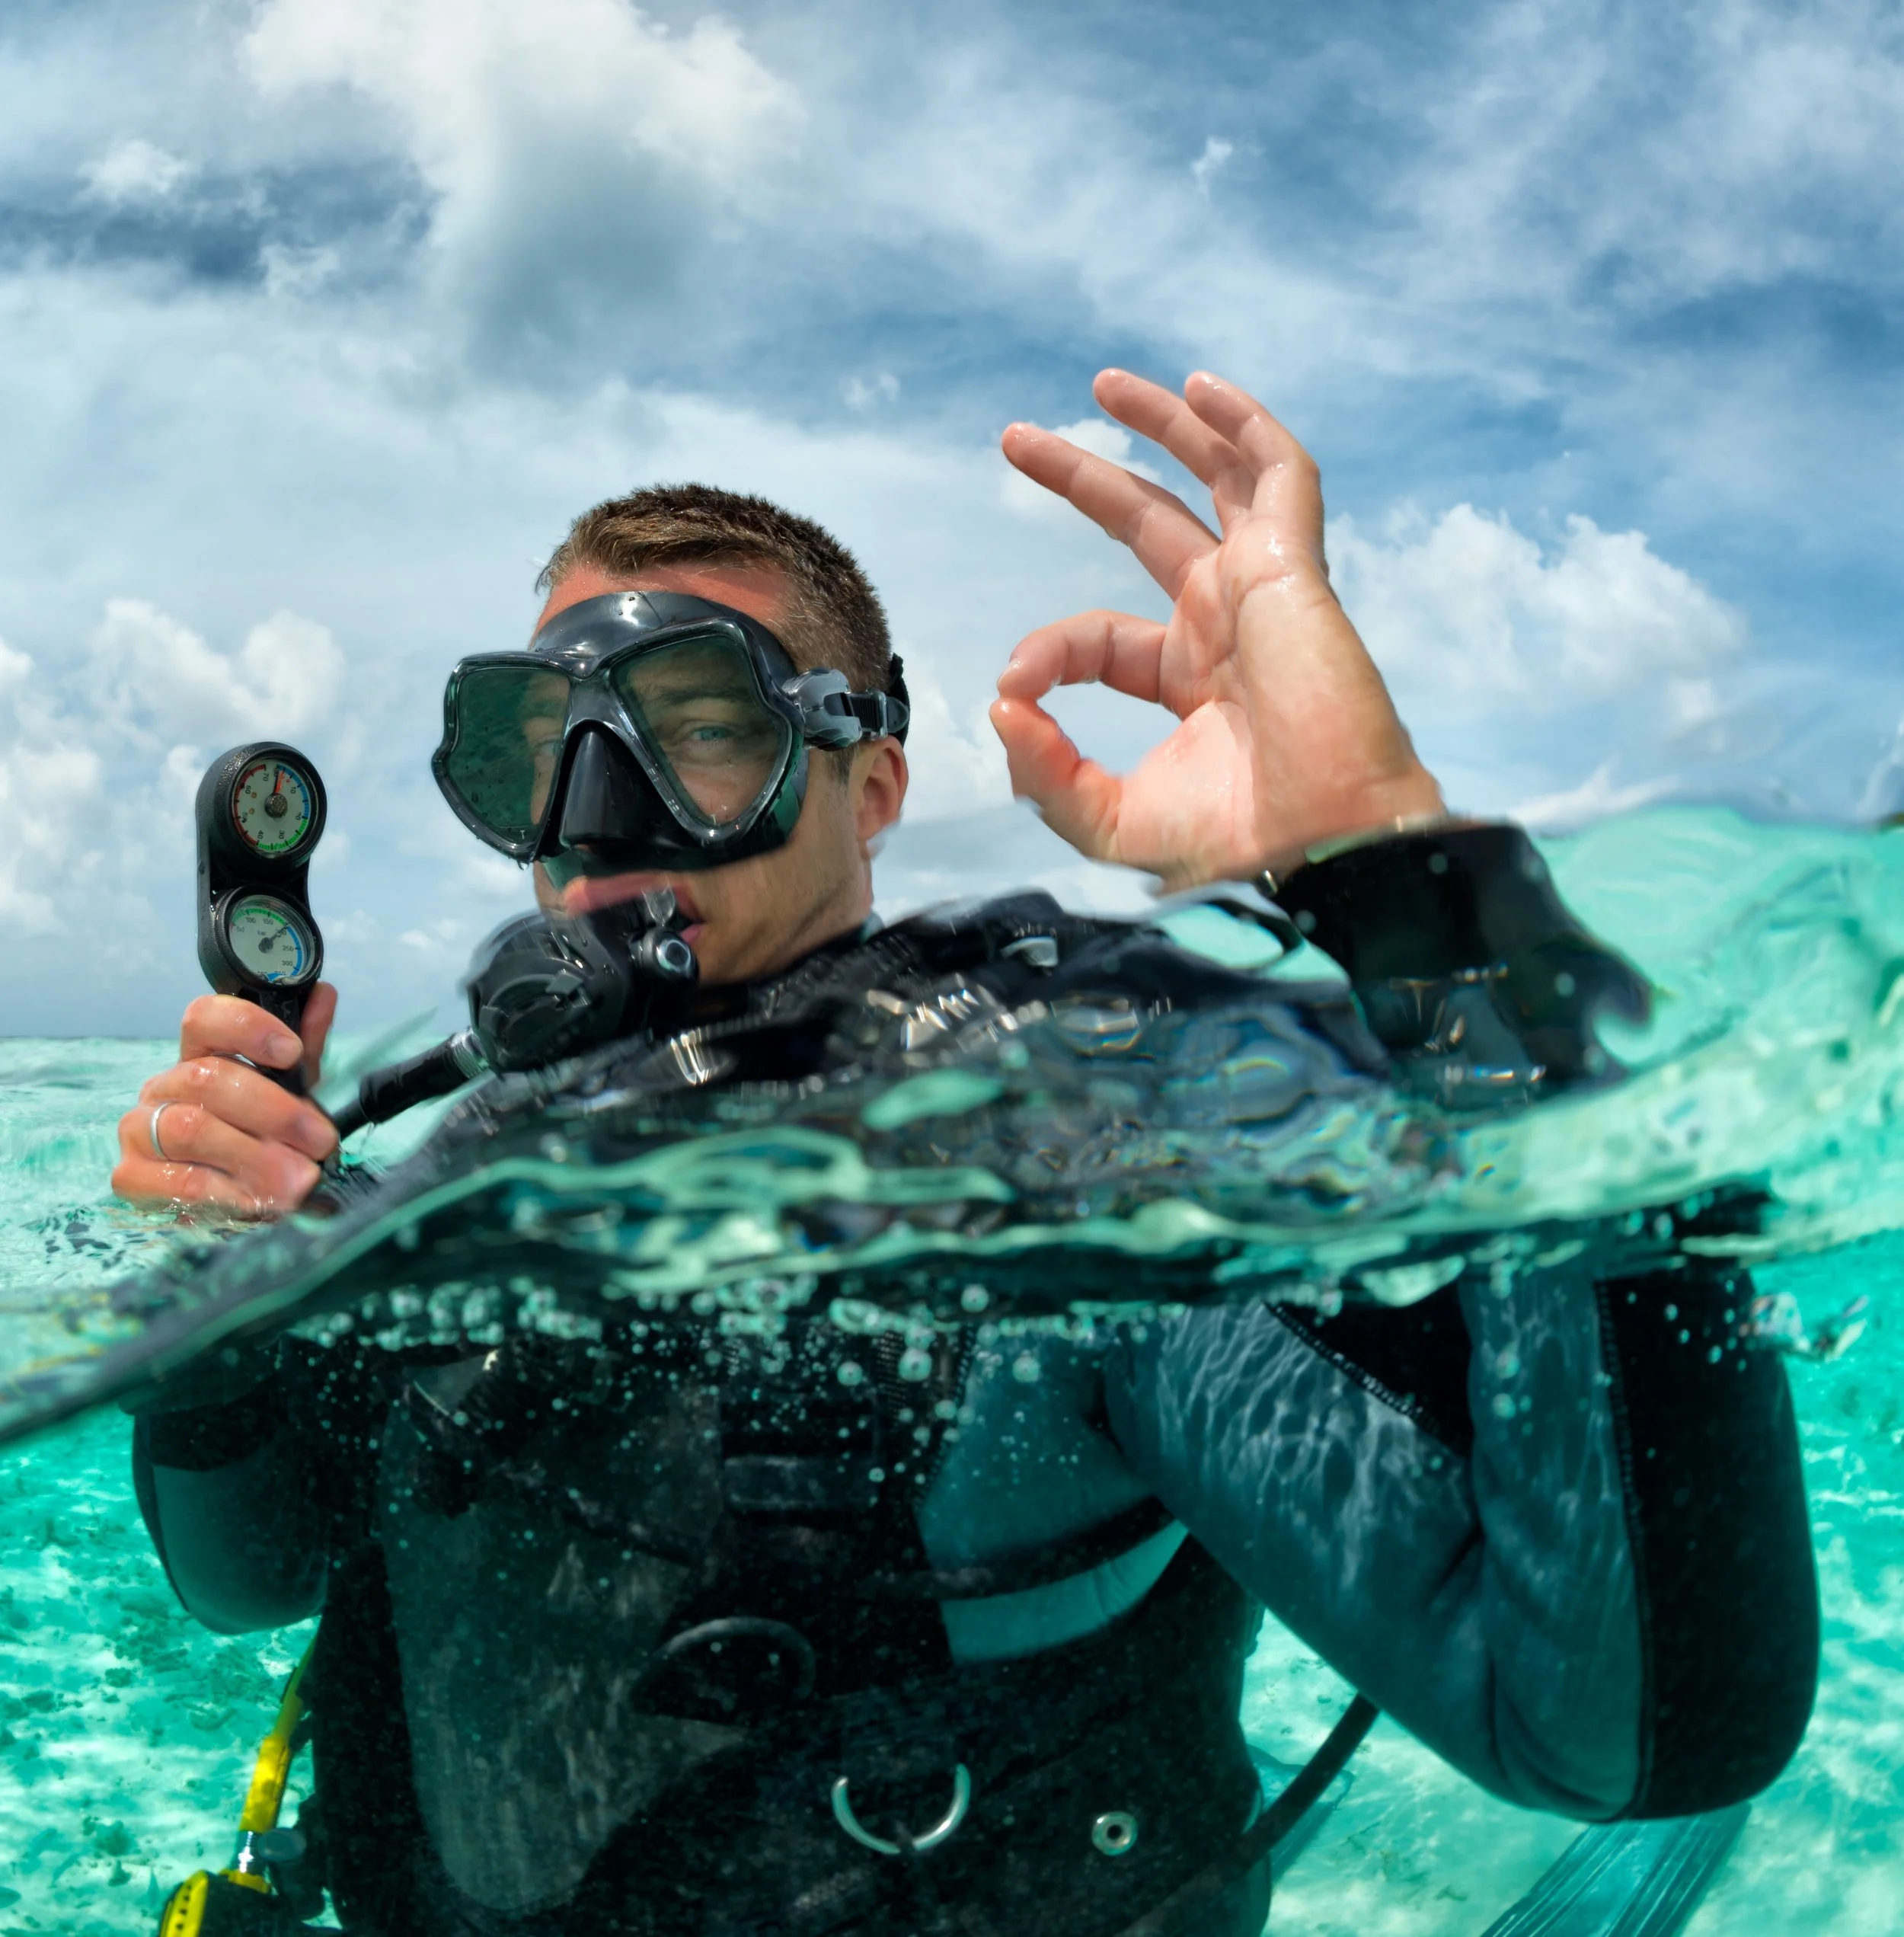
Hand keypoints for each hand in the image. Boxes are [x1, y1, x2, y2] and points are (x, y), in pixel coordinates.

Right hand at [112, 987, 338, 1216]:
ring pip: (190, 1128)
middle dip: (274, 1111)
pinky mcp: (131, 1177)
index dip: (246, 1027)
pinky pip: (179, 1180)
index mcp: (199, 1057)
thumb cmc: (262, 1139)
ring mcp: (140, 1130)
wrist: (239, 1201)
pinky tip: (259, 1200)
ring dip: (255, 1155)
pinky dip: (228, 1192)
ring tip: (298, 1178)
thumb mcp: (291, 1095)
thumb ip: (305, 1051)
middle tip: (318, 1140)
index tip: (290, 1052)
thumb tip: (322, 996)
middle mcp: (164, 1087)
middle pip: (207, 1078)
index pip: (203, 1018)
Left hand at [991, 368, 1443, 890]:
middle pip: (1149, 524)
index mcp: (1191, 681)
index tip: (1014, 683)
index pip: (1100, 637)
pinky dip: (1246, 426)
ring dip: (1166, 425)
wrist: (1321, 847)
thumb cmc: (1236, 845)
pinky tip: (1200, 388)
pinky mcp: (1295, 568)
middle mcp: (1228, 624)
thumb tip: (1000, 701)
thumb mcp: (1108, 818)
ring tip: (1102, 385)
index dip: (1049, 650)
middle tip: (1015, 440)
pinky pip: (1281, 474)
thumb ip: (1043, 770)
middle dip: (1084, 477)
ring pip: (1217, 479)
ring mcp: (1265, 589)